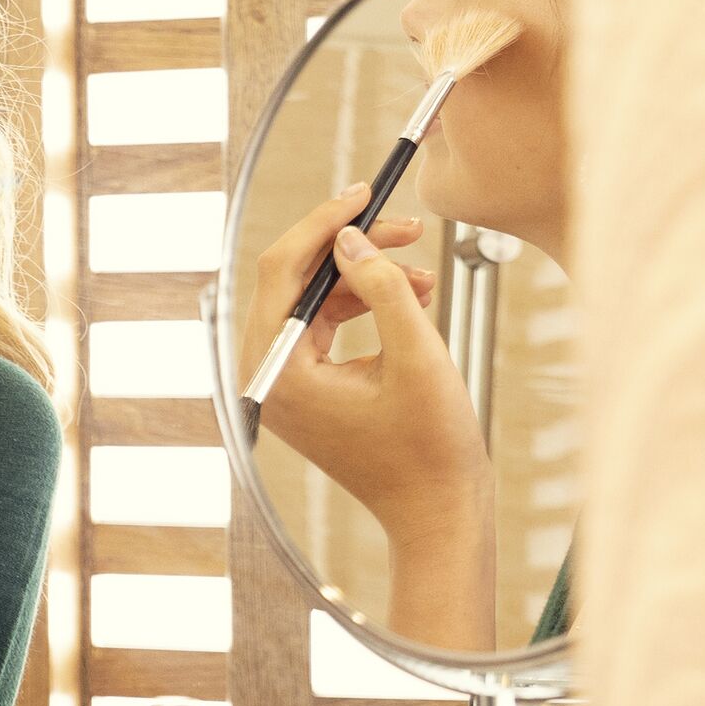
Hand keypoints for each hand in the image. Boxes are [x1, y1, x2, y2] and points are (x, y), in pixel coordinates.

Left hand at [240, 183, 489, 543]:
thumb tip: (346, 238)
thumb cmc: (432, 448)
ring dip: (365, 278)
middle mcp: (266, 377)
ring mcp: (282, 385)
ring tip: (422, 269)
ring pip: (313, 302)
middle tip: (403, 225)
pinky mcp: (306, 390)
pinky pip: (324, 329)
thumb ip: (382, 289)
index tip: (363, 192)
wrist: (438, 513)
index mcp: (276, 372)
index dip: (323, 224)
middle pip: (293, 283)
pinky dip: (365, 307)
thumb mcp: (418, 356)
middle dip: (349, 247)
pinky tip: (413, 296)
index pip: (281, 273)